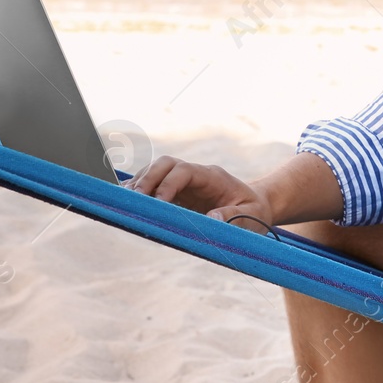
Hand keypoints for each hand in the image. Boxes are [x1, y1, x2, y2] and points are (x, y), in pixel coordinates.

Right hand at [124, 155, 275, 230]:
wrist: (255, 205)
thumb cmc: (254, 210)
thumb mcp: (252, 215)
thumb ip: (234, 216)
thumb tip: (213, 218)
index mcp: (212, 176)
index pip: (184, 171)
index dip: (168, 184)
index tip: (159, 204)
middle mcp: (195, 175)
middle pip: (165, 164)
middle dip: (148, 179)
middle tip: (136, 200)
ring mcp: (185, 182)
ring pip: (156, 172)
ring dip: (140, 184)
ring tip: (127, 202)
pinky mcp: (177, 192)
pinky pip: (154, 185)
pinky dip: (140, 191)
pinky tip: (128, 201)